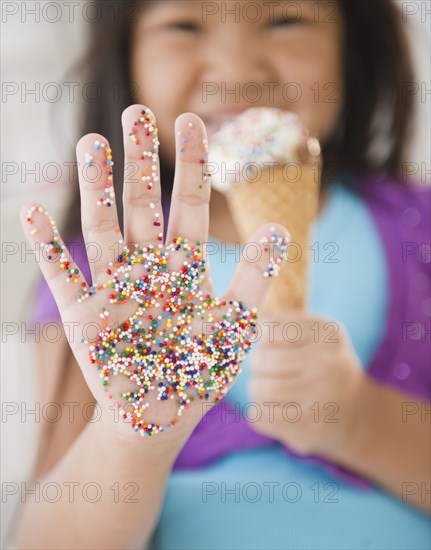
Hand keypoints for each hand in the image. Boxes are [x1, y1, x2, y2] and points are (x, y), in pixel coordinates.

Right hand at [21, 105, 288, 443]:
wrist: (157, 419)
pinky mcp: (83, 315)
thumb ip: (253, 279)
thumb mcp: (233, 328)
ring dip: (96, 188)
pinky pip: (61, 275)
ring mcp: (112, 288)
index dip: (193, 164)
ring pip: (103, 228)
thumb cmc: (196, 375)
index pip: (191, 205)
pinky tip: (32, 210)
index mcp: (185, 269)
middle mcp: (147, 269)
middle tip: (136, 111)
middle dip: (141, 160)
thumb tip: (279, 228)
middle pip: (143, 205)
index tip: (193, 119)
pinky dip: (47, 246)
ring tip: (92, 143)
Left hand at [248, 311, 363, 458]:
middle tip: (273, 374)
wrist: (359, 416)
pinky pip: (260, 416)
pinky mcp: (310, 427)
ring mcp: (321, 396)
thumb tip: (247, 311)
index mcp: (327, 332)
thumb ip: (279, 323)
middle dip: (258, 368)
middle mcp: (328, 361)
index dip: (264, 340)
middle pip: (261, 359)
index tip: (276, 347)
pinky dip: (260, 414)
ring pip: (258, 389)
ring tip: (274, 393)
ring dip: (258, 392)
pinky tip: (278, 411)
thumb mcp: (313, 336)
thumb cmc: (323, 369)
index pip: (268, 327)